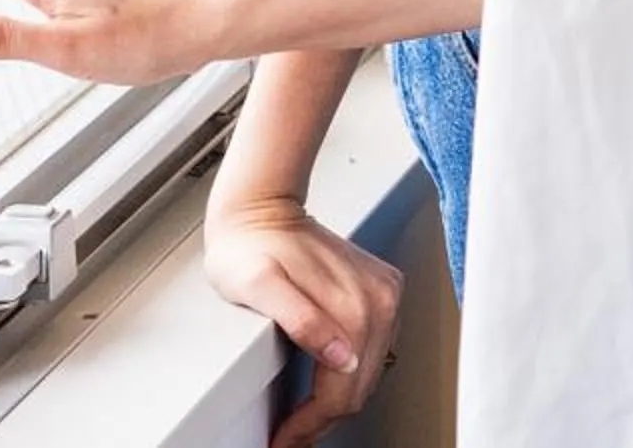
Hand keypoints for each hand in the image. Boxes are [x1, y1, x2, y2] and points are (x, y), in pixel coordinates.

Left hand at [204, 190, 405, 447]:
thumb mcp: (257, 285)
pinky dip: (352, 372)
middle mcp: (378, 300)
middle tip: (290, 435)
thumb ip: (301, 320)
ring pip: (369, 372)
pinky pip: (375, 349)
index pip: (341, 390)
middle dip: (323, 418)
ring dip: (339, 398)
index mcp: (354, 305)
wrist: (260, 208)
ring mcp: (384, 294)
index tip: (284, 439)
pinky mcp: (383, 290)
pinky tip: (328, 379)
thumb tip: (343, 355)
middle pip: (359, 387)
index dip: (310, 424)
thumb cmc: (248, 245)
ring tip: (305, 415)